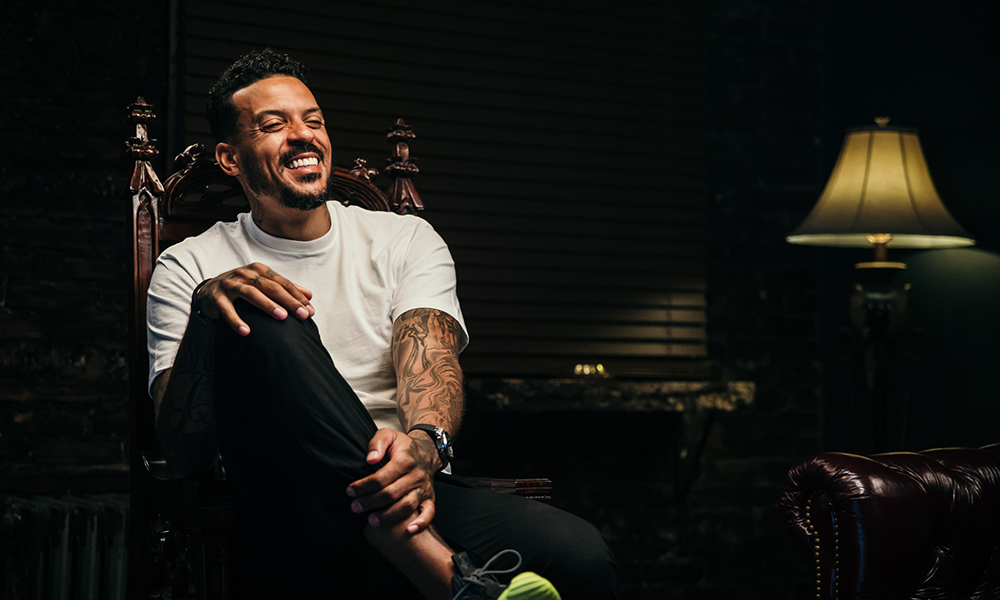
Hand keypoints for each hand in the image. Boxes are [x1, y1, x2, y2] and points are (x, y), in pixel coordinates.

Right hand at [194, 262, 314, 334]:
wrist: (209, 291)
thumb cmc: (242, 288)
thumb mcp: (263, 285)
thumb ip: (285, 289)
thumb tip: (310, 296)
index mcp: (259, 270)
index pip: (283, 283)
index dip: (298, 296)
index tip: (310, 311)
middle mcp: (245, 274)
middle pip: (270, 287)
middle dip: (288, 301)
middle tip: (303, 315)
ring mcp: (230, 284)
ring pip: (251, 293)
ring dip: (267, 305)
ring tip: (282, 317)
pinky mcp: (216, 297)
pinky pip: (227, 309)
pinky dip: (236, 320)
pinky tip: (246, 332)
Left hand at [346, 428, 439, 533]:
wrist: (427, 451)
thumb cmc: (403, 446)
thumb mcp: (388, 435)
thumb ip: (377, 444)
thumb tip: (370, 460)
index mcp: (405, 460)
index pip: (381, 477)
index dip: (364, 486)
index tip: (350, 491)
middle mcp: (416, 476)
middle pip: (391, 493)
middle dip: (370, 502)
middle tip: (355, 507)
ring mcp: (424, 488)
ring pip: (406, 506)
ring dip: (388, 516)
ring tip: (371, 521)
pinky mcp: (429, 498)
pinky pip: (429, 512)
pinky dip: (421, 523)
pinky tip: (409, 531)